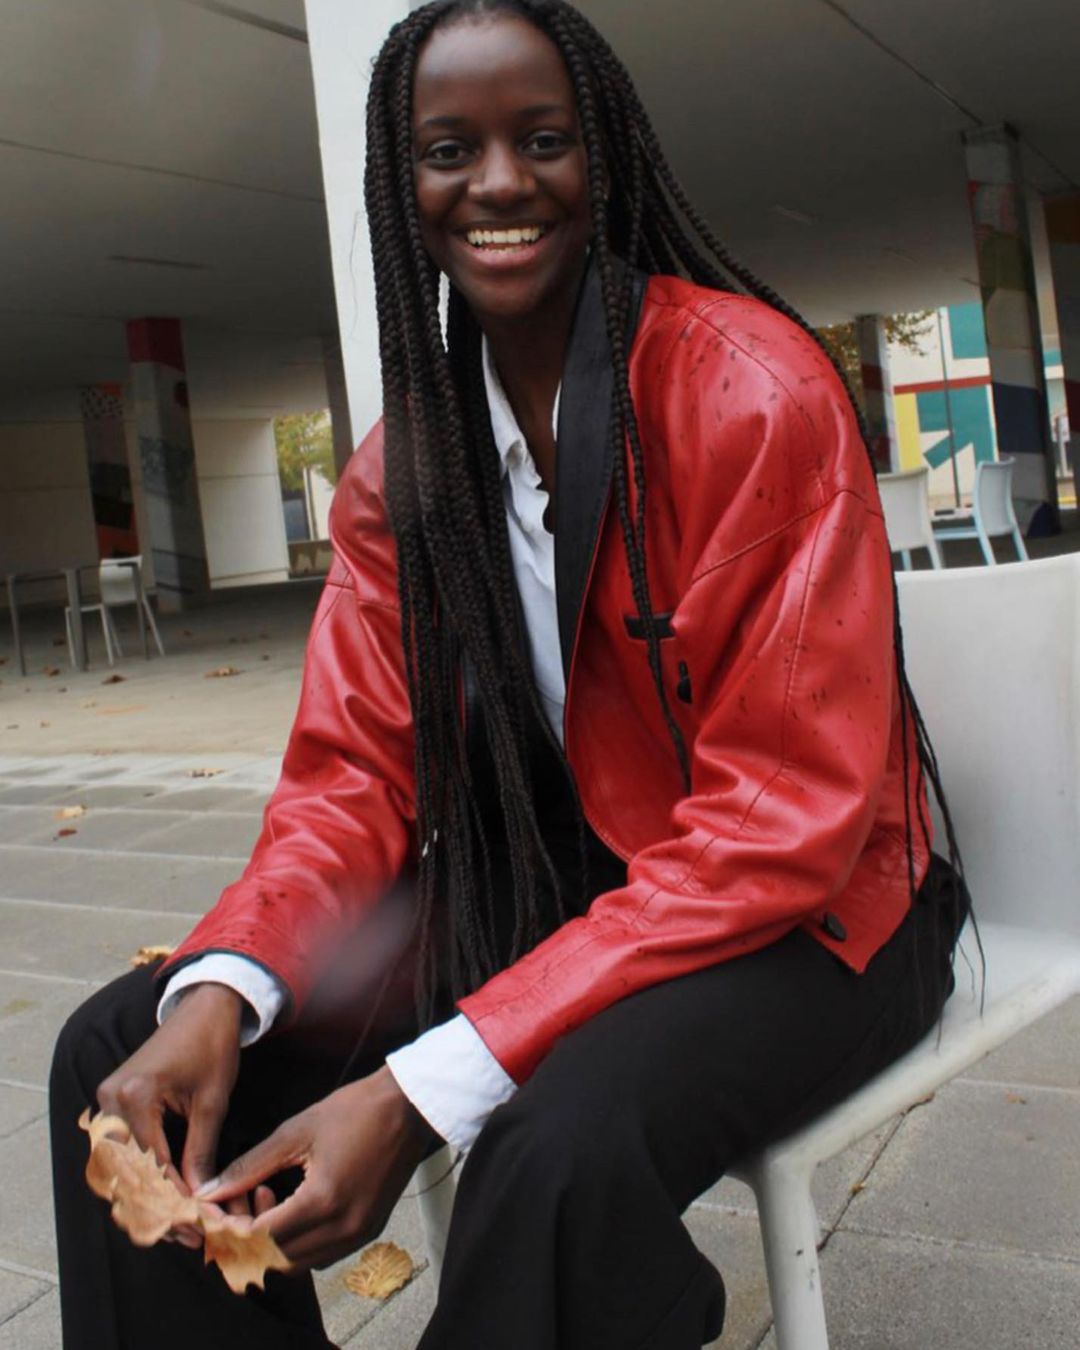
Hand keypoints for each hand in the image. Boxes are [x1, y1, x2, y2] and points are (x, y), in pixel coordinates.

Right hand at [96, 983, 243, 1243]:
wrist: (203, 1008)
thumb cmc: (213, 1047)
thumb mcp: (212, 1102)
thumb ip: (201, 1150)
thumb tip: (200, 1197)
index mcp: (135, 1096)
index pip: (152, 1163)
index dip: (175, 1198)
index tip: (200, 1224)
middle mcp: (111, 1101)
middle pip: (129, 1171)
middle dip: (160, 1206)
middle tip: (190, 1234)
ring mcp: (106, 1102)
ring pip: (122, 1167)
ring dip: (149, 1197)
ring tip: (181, 1225)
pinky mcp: (111, 1104)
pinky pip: (123, 1150)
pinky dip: (143, 1176)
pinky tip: (167, 1198)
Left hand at [196, 1066, 436, 1270]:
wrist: (408, 1107)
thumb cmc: (355, 1110)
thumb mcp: (296, 1131)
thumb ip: (249, 1167)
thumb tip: (210, 1192)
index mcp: (323, 1201)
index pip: (260, 1238)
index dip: (229, 1228)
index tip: (214, 1209)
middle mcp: (342, 1228)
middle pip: (276, 1260)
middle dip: (247, 1239)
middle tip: (235, 1205)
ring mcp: (359, 1234)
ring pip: (298, 1263)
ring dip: (271, 1243)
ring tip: (264, 1198)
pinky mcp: (368, 1231)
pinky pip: (321, 1254)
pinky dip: (297, 1241)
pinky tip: (291, 1205)